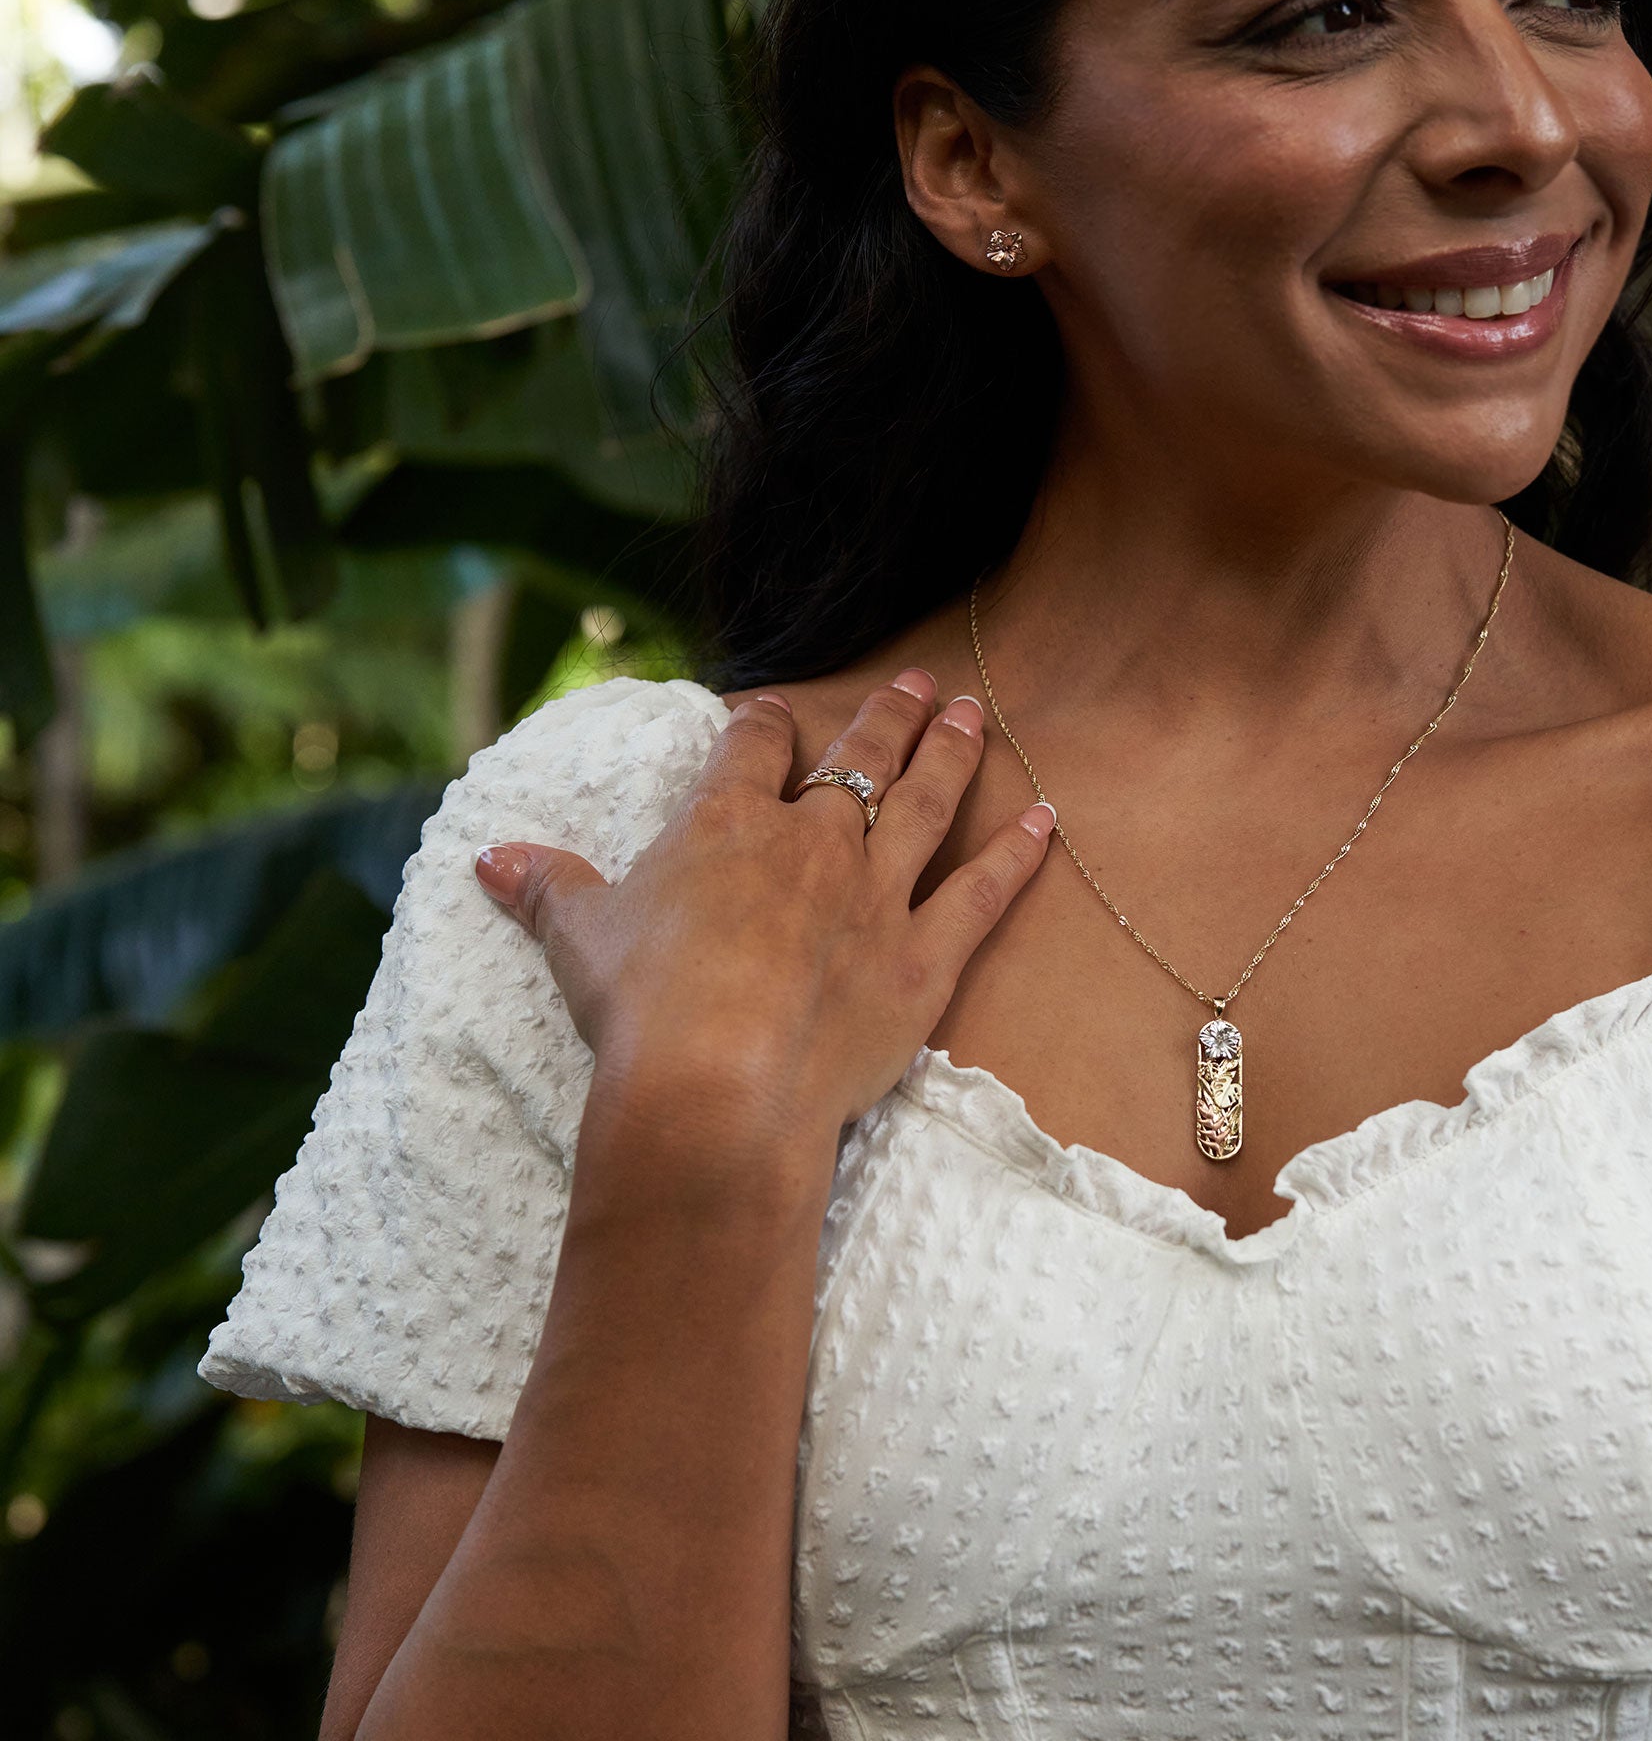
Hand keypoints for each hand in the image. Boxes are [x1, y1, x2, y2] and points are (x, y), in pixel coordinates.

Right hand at [471, 671, 1055, 1167]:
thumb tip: (487, 857)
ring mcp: (875, 893)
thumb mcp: (579, 938)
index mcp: (728, 822)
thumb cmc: (640, 1009)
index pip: (751, 747)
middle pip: (859, 756)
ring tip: (976, 713)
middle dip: (888, 714)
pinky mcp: (922, 957)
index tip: (774, 711)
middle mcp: (812, 840)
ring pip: (925, 802)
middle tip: (919, 681)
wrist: (713, 1089)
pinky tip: (1047, 821)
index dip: (764, 724)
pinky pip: (983, 893)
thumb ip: (546, 887)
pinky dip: (1018, 856)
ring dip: (954, 753)